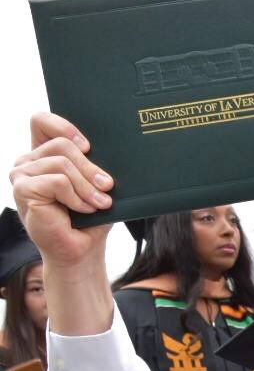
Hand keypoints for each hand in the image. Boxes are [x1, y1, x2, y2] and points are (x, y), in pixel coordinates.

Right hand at [10, 112, 114, 268]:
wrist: (82, 249)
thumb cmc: (90, 217)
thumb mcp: (96, 185)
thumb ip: (95, 163)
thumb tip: (115, 148)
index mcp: (43, 155)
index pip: (42, 121)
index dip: (64, 126)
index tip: (88, 146)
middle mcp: (28, 162)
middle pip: (62, 144)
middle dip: (90, 167)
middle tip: (107, 187)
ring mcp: (22, 174)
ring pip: (62, 163)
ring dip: (86, 186)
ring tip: (98, 203)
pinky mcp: (23, 189)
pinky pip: (58, 181)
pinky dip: (76, 197)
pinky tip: (83, 209)